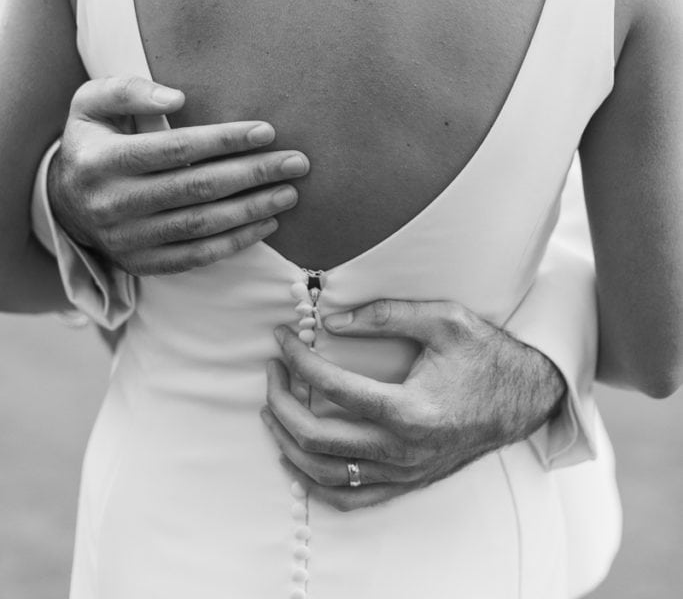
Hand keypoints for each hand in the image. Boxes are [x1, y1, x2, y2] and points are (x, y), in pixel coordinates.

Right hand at [47, 76, 309, 274]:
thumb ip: (128, 90)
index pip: (176, 148)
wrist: (62, 202)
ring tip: (290, 192)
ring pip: (202, 225)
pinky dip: (235, 242)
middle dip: (253, 173)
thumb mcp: (91, 103)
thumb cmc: (92, 141)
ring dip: (252, 209)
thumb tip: (176, 99)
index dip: (224, 140)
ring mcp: (127, 239)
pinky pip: (196, 257)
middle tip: (297, 162)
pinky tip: (267, 223)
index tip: (267, 131)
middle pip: (197, 188)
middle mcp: (113, 204)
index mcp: (103, 161)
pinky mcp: (141, 263)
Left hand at [262, 299, 565, 510]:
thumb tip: (331, 318)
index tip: (283, 337)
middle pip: (317, 437)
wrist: (524, 397)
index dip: (299, 359)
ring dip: (287, 442)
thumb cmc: (484, 354)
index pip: (333, 388)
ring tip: (272, 407)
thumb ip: (386, 313)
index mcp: (411, 410)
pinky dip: (314, 482)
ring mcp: (404, 472)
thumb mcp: (443, 319)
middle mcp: (404, 449)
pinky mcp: (407, 482)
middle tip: (272, 368)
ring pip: (325, 474)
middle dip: (281, 400)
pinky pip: (350, 499)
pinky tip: (296, 456)